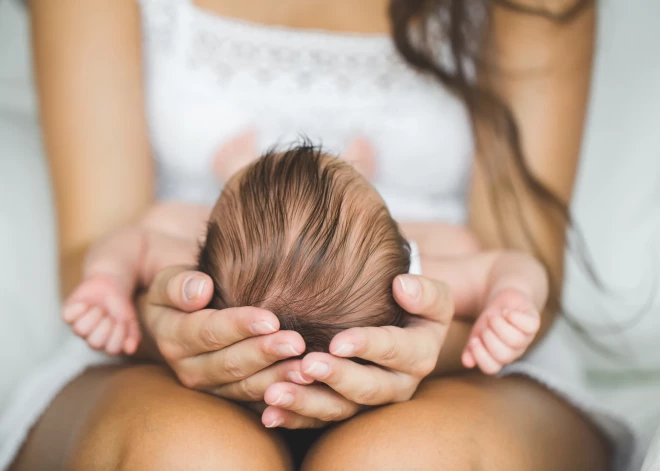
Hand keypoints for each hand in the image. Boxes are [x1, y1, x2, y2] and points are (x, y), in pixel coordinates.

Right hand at [141, 266, 306, 400]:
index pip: (210, 332)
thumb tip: (200, 290)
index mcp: (173, 338)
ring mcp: (211, 387)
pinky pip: (257, 401)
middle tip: (297, 343)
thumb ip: (178, 284)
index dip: (240, 326)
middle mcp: (190, 369)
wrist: (182, 315)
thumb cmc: (182, 290)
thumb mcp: (168, 281)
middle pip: (231, 364)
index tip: (271, 320)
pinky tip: (305, 386)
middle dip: (265, 354)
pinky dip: (282, 395)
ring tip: (306, 369)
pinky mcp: (231, 397)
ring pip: (246, 387)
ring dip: (278, 379)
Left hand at [257, 274, 453, 428]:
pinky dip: (293, 418)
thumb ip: (425, 292)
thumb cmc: (413, 305)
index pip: (395, 351)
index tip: (337, 342)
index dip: (368, 346)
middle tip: (307, 365)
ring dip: (307, 403)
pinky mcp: (346, 410)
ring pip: (341, 410)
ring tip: (275, 393)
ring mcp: (370, 402)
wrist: (404, 326)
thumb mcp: (432, 297)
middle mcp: (398, 385)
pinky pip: (320, 421)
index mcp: (419, 355)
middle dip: (336, 378)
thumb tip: (402, 285)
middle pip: (368, 388)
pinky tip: (269, 413)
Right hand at [462, 288, 540, 374]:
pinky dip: (515, 317)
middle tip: (485, 324)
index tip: (473, 340)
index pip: (491, 368)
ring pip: (516, 340)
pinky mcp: (533, 323)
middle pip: (503, 355)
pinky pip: (529, 326)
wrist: (504, 301)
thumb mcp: (477, 334)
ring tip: (493, 315)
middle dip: (490, 338)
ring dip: (499, 325)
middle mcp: (514, 351)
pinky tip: (507, 311)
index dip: (480, 355)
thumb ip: (470, 349)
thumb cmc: (490, 321)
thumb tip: (467, 363)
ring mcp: (525, 338)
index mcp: (498, 357)